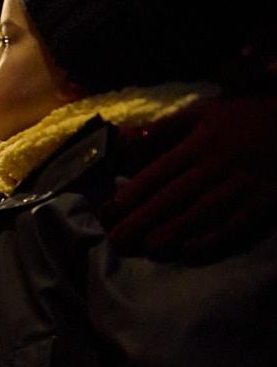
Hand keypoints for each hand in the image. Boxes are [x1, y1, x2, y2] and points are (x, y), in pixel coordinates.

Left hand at [105, 95, 276, 261]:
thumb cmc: (247, 116)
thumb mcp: (206, 112)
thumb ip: (168, 127)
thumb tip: (128, 139)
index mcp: (200, 145)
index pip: (159, 172)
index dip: (131, 193)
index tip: (106, 212)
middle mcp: (217, 166)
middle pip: (174, 196)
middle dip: (142, 220)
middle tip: (116, 240)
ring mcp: (242, 185)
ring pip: (201, 213)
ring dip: (172, 233)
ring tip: (146, 249)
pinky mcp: (265, 202)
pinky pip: (236, 225)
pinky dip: (212, 241)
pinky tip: (189, 253)